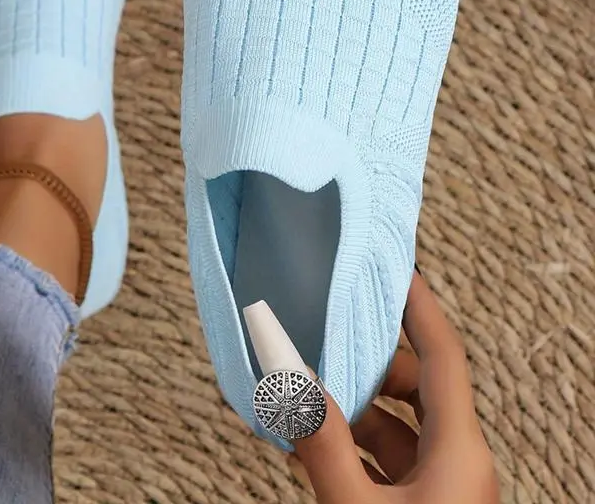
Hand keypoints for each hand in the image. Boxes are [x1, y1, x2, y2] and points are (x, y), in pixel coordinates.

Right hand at [294, 272, 499, 502]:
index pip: (443, 354)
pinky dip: (351, 448)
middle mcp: (457, 462)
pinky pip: (388, 462)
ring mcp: (442, 488)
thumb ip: (323, 443)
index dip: (420, 306)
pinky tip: (308, 445)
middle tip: (322, 341)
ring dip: (352, 411)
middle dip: (367, 364)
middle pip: (415, 386)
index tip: (396, 268)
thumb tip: (291, 380)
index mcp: (458, 451)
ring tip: (303, 398)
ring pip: (397, 426)